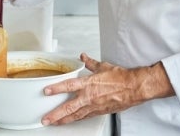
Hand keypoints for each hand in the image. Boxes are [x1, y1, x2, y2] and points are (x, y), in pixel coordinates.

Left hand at [40, 53, 173, 125]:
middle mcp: (90, 96)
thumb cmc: (121, 77)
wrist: (134, 88)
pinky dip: (76, 119)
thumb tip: (83, 57)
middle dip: (55, 114)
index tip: (46, 91)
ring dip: (63, 120)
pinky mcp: (99, 112)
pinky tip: (70, 121)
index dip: (57, 89)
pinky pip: (84, 116)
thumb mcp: (103, 66)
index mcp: (89, 83)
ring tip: (53, 123)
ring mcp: (94, 106)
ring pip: (75, 115)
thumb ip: (90, 63)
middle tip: (45, 119)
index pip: (69, 86)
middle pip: (69, 107)